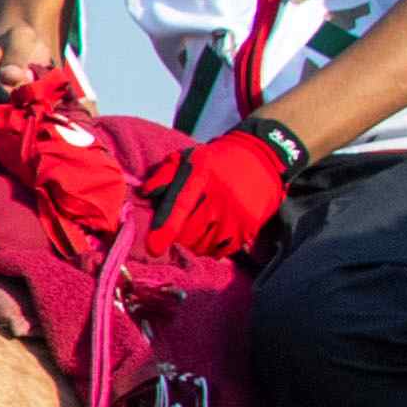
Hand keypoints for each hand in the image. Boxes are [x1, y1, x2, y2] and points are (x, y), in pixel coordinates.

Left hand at [148, 130, 291, 259]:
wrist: (261, 157)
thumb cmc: (216, 161)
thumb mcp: (188, 158)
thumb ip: (165, 175)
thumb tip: (145, 193)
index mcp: (201, 176)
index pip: (180, 206)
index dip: (165, 228)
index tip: (154, 247)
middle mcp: (220, 198)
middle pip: (190, 233)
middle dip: (177, 239)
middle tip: (173, 237)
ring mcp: (236, 215)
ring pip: (205, 245)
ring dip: (194, 245)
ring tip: (192, 236)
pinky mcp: (249, 227)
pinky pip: (223, 249)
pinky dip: (212, 249)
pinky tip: (209, 238)